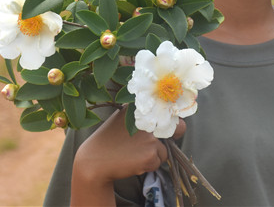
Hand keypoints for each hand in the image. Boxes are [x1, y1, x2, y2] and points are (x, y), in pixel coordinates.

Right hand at [71, 106, 185, 205]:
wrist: (94, 161)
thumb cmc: (109, 139)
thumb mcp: (123, 118)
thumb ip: (142, 114)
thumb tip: (166, 113)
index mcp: (141, 108)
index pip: (170, 109)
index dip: (174, 118)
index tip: (173, 121)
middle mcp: (148, 119)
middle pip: (179, 127)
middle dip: (177, 133)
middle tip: (164, 139)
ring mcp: (150, 136)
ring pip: (166, 149)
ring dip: (155, 154)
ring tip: (134, 153)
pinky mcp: (151, 153)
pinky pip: (159, 161)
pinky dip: (149, 165)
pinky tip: (133, 162)